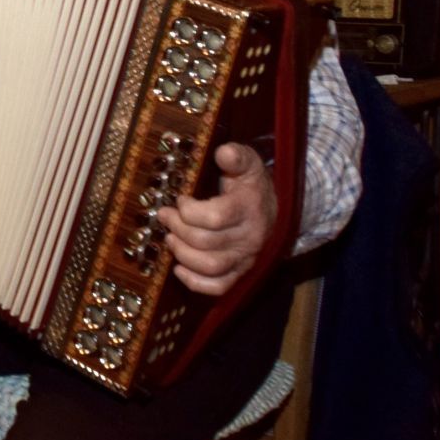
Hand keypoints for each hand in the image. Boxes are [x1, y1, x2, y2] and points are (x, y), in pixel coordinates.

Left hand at [159, 142, 275, 296]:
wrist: (274, 209)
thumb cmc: (251, 185)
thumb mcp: (247, 164)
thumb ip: (236, 157)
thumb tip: (224, 152)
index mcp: (249, 208)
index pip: (216, 217)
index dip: (189, 210)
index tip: (180, 199)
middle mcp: (249, 237)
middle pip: (207, 242)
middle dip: (178, 228)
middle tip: (164, 216)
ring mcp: (245, 257)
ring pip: (211, 266)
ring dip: (182, 254)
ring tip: (169, 238)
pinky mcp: (240, 271)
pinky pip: (219, 286)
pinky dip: (196, 282)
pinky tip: (178, 268)